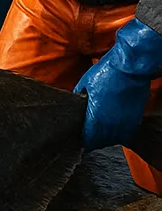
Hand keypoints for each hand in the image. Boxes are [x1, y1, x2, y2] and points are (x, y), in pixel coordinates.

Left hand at [74, 18, 161, 150]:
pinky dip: (121, 135)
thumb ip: (79, 93)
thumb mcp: (85, 82)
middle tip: (89, 140)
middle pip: (102, 141)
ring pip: (115, 139)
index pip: (89, 137)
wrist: (129, 68)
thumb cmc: (106, 72)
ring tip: (100, 138)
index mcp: (96, 115)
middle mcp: (111, 122)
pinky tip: (115, 132)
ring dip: (107, 140)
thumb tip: (75, 99)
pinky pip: (127, 133)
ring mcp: (124, 121)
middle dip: (94, 142)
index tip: (80, 141)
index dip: (84, 141)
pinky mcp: (135, 117)